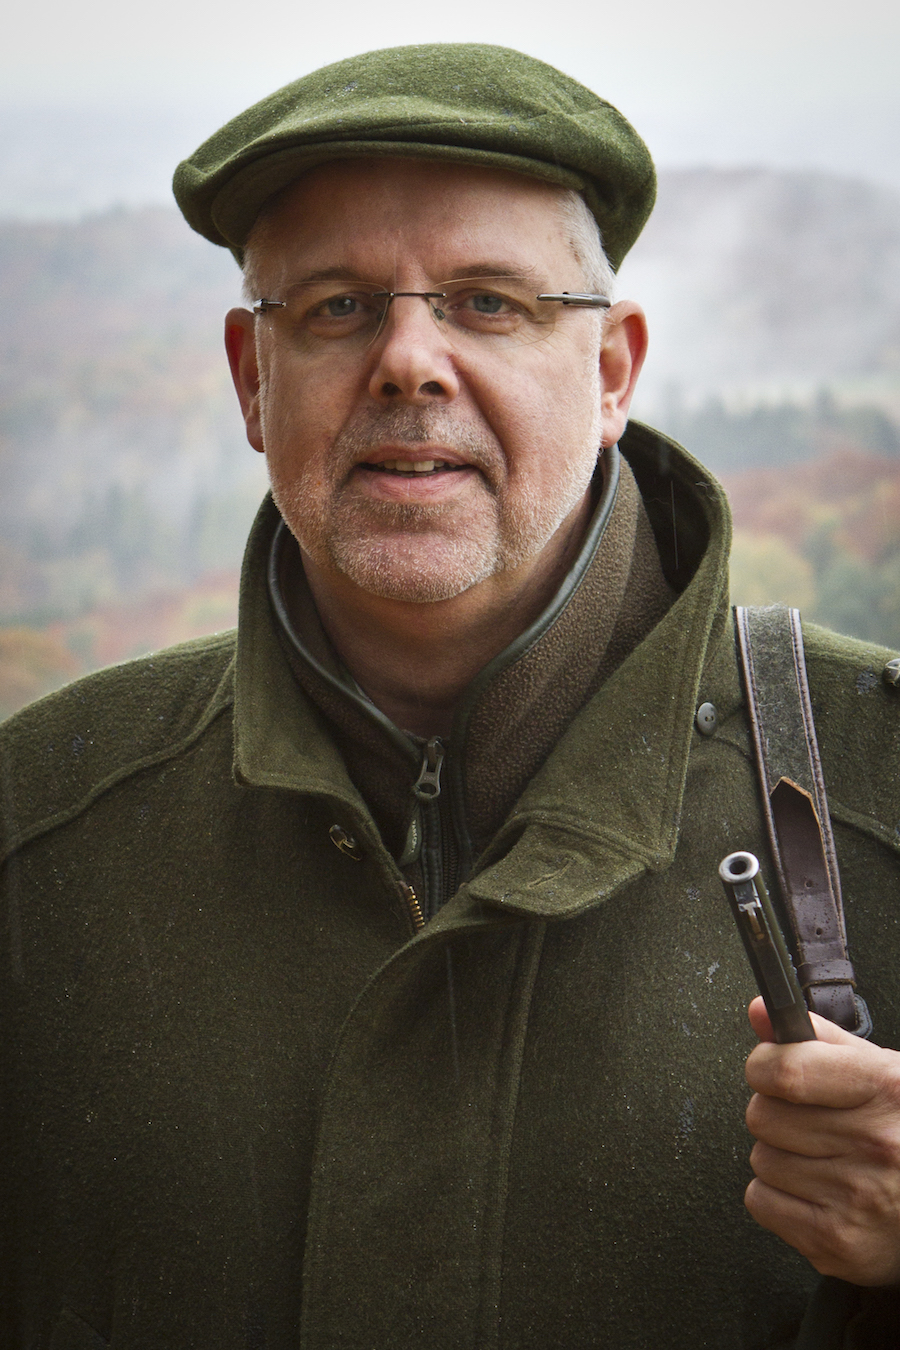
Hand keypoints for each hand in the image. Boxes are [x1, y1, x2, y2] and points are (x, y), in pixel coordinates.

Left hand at [744, 996, 899, 1286]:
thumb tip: (760, 1012)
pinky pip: (760, 1202)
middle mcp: (876, 1144)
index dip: (764, 1065)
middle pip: (763, 1115)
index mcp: (885, 1090)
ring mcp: (857, 1197)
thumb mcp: (881, 1072)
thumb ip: (818, 1039)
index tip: (769, 1069)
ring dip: (780, 1157)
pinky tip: (815, 1190)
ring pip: (760, 1159)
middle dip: (776, 1113)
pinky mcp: (838, 1242)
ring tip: (822, 1158)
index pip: (786, 1071)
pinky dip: (777, 1197)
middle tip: (809, 1121)